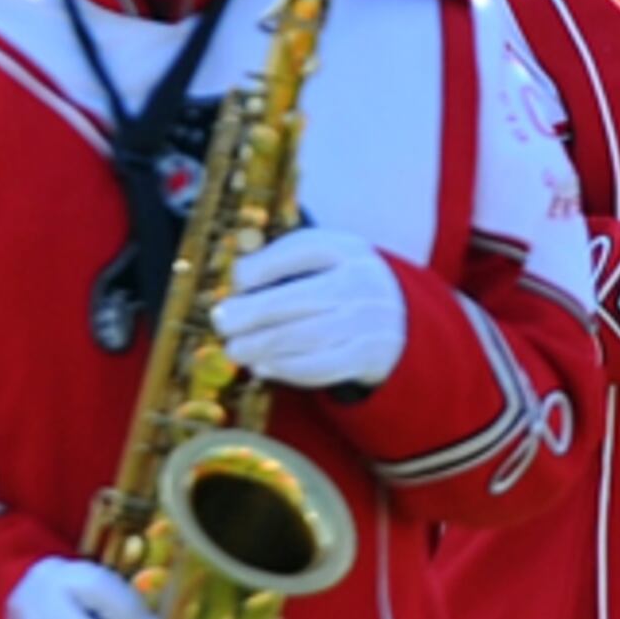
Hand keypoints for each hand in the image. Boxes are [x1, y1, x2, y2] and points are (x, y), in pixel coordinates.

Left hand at [216, 224, 408, 391]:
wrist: (398, 319)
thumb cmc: (341, 284)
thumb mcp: (324, 260)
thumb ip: (283, 261)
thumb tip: (238, 278)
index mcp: (348, 250)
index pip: (305, 249)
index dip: (267, 264)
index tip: (237, 279)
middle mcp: (362, 283)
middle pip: (302, 298)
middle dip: (254, 312)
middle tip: (222, 322)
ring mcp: (368, 322)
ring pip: (308, 336)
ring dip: (264, 345)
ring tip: (235, 349)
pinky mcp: (366, 356)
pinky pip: (322, 367)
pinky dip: (287, 369)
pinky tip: (262, 367)